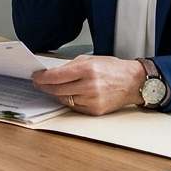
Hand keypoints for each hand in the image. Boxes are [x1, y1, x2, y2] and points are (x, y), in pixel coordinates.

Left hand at [31, 55, 145, 115]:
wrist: (134, 82)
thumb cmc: (113, 69)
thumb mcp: (91, 59)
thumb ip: (71, 66)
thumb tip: (52, 73)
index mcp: (87, 69)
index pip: (56, 76)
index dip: (42, 78)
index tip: (36, 77)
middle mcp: (89, 86)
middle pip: (57, 90)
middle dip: (45, 86)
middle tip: (39, 83)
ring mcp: (92, 100)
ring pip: (64, 99)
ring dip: (56, 94)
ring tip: (55, 88)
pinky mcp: (95, 110)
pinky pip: (74, 107)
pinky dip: (69, 101)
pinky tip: (69, 94)